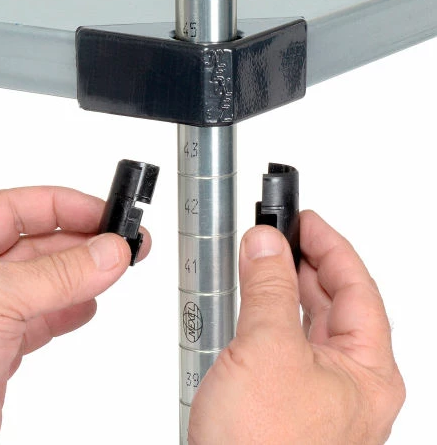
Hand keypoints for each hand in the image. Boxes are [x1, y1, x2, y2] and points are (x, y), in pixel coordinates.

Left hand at [0, 187, 149, 444]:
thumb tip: (109, 252)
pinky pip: (49, 315)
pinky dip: (74, 309)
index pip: (20, 207)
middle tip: (124, 243)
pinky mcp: (4, 345)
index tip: (106, 214)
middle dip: (85, 241)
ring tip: (116, 269)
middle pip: (42, 242)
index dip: (65, 206)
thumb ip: (58, 274)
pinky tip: (89, 304)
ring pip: (50, 279)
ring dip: (86, 273)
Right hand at [189, 211, 404, 443]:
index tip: (306, 219)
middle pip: (333, 301)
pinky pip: (281, 341)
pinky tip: (251, 301)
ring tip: (262, 257)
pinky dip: (266, 313)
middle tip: (278, 232)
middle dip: (305, 262)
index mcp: (366, 370)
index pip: (356, 287)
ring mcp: (314, 391)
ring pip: (305, 321)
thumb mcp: (267, 351)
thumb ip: (267, 289)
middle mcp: (347, 381)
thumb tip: (265, 243)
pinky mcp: (283, 398)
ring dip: (283, 286)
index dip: (330, 246)